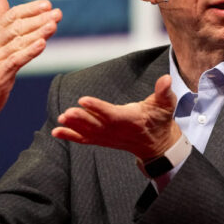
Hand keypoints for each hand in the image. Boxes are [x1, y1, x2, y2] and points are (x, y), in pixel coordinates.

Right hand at [0, 0, 61, 159]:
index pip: (11, 15)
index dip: (30, 9)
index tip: (48, 4)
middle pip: (17, 27)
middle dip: (39, 19)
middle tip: (57, 13)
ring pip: (19, 42)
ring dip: (38, 33)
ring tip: (54, 25)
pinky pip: (16, 61)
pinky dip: (29, 51)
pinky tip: (42, 44)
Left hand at [51, 75, 180, 160]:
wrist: (157, 144)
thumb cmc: (160, 120)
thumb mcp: (166, 104)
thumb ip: (164, 92)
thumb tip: (166, 79)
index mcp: (131, 120)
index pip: (112, 114)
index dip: (98, 108)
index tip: (83, 100)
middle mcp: (118, 131)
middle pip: (97, 125)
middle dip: (81, 119)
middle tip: (67, 112)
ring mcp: (109, 137)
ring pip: (89, 132)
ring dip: (74, 127)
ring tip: (61, 119)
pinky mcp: (103, 140)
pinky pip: (85, 139)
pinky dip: (70, 136)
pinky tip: (56, 132)